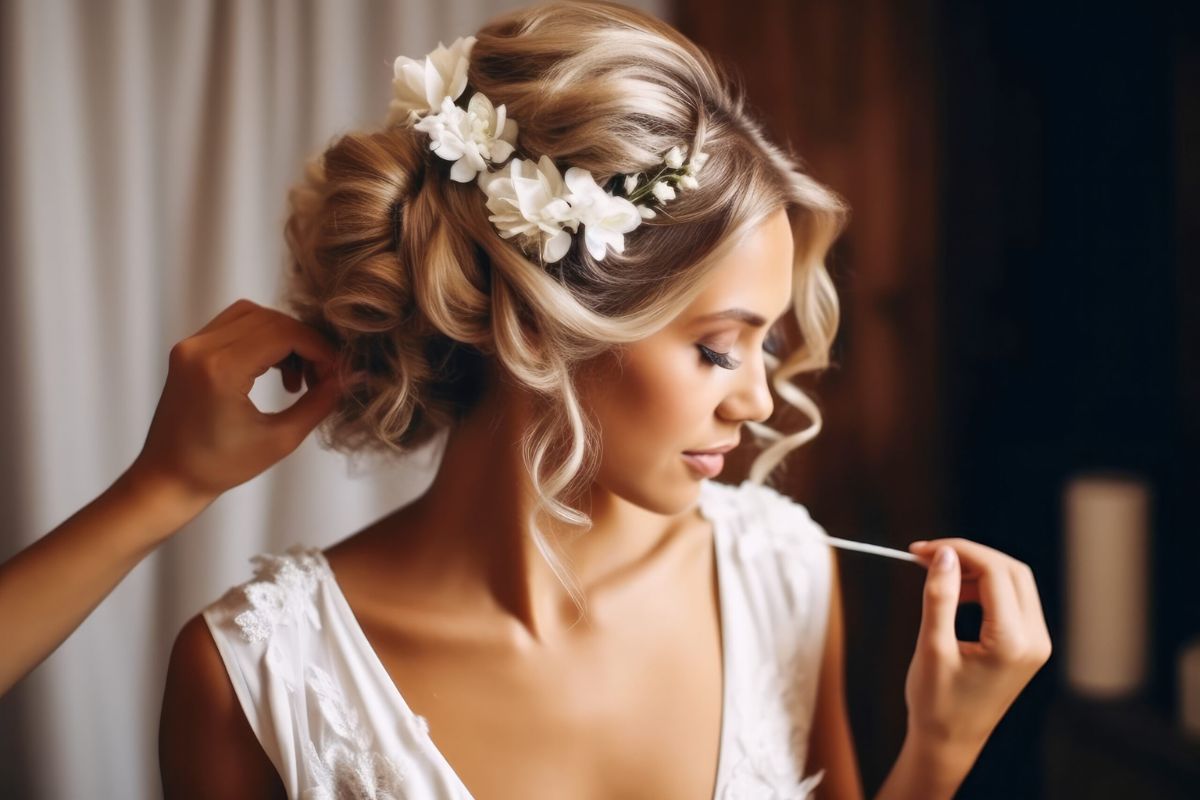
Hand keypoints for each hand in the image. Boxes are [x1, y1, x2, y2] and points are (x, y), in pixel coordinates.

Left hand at [128, 298, 350, 503]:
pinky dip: (262, 338)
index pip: (284, 333)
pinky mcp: (188, 349)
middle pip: (271, 319)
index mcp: (220, 370)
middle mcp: (200, 349)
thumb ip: (318, 403)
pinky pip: (234, 324)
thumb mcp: (280, 440)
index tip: (335, 373)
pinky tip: (274, 368)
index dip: (319, 349)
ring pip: (253, 315)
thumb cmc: (220, 467)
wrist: (168, 476)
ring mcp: (190, 345)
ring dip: (284, 337)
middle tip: (321, 376)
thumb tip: (348, 377)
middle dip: (305, 342)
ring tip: (296, 374)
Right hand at [901, 538, 1051, 761]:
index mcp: (1012, 642)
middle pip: (1011, 570)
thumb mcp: (931, 647)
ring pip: (1014, 581)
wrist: (949, 742)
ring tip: (937, 574)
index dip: (958, 551)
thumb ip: (939, 597)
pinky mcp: (1028, 645)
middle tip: (927, 555)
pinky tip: (955, 593)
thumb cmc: (936, 702)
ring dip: (977, 569)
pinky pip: (1013, 599)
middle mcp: (1034, 640)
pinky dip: (984, 587)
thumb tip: (945, 554)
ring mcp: (1036, 643)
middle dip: (969, 555)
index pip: (994, 572)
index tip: (920, 550)